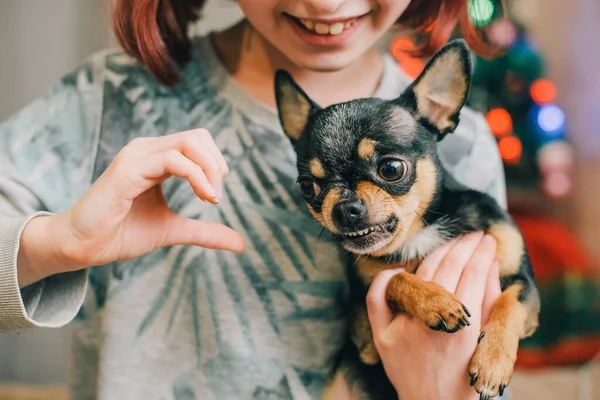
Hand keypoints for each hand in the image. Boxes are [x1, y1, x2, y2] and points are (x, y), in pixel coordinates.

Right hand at [18, 129, 244, 286]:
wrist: (84, 247)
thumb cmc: (122, 233)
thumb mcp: (174, 230)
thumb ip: (205, 232)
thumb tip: (241, 244)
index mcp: (156, 158)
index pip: (197, 141)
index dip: (215, 163)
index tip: (215, 194)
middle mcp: (146, 150)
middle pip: (198, 136)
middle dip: (217, 163)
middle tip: (217, 195)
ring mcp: (137, 156)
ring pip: (189, 142)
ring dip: (210, 168)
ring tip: (212, 197)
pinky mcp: (129, 169)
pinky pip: (173, 159)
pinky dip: (197, 176)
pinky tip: (203, 195)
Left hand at [366, 232, 500, 399]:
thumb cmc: (467, 374)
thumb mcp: (487, 341)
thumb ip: (490, 302)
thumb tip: (490, 263)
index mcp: (463, 328)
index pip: (472, 274)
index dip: (481, 252)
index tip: (487, 239)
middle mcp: (432, 324)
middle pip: (447, 268)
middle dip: (464, 246)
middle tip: (474, 236)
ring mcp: (404, 327)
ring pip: (420, 274)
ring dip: (437, 253)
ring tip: (452, 243)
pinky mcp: (382, 334)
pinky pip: (377, 296)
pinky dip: (387, 277)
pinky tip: (402, 268)